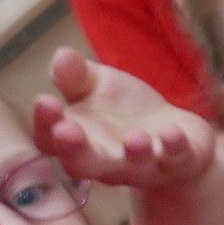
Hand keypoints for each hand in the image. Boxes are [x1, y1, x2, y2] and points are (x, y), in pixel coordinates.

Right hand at [32, 48, 216, 191]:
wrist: (174, 134)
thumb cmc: (123, 112)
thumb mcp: (97, 86)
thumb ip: (76, 76)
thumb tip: (60, 56)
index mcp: (78, 142)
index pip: (50, 140)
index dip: (44, 125)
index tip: (44, 100)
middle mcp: (106, 163)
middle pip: (83, 165)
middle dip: (74, 150)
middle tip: (67, 131)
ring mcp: (143, 167)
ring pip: (134, 168)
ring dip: (134, 154)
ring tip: (134, 137)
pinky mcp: (179, 163)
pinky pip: (177, 160)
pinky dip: (175, 148)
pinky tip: (172, 132)